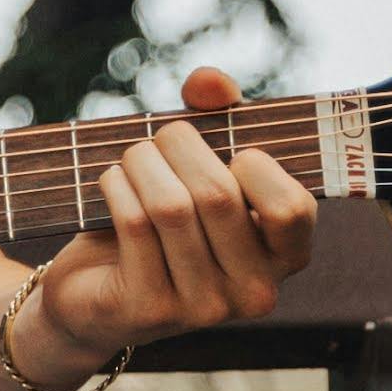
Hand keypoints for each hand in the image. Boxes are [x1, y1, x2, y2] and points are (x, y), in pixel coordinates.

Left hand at [16, 62, 317, 379]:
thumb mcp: (204, 166)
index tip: (232, 154)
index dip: (256, 166)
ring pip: (170, 208)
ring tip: (133, 158)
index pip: (292, 208)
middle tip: (161, 137)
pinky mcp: (149, 310)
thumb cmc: (167, 220)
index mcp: (285, 258)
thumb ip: (219, 115)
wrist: (99, 295)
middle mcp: (254, 293)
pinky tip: (112, 182)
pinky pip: (133, 225)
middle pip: (218, 195)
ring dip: (142, 163)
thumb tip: (207, 80)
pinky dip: (117, 187)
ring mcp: (203, 308)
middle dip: (180, 145)